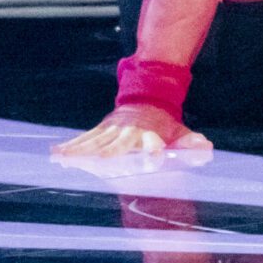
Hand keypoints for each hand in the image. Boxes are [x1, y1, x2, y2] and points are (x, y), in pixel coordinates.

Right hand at [52, 103, 211, 163]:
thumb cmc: (164, 125)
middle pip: (118, 144)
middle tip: (98, 162)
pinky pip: (84, 139)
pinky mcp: (101, 129)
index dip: (154, 151)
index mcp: (150, 134)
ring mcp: (112, 129)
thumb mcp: (179, 132)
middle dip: (108, 153)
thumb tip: (206, 150)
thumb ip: (190, 143)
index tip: (154, 158)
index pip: (152, 144)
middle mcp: (129, 132)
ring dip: (80, 151)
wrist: (147, 100)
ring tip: (64, 159)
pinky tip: (56, 154)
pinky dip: (71, 147)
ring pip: (95, 141)